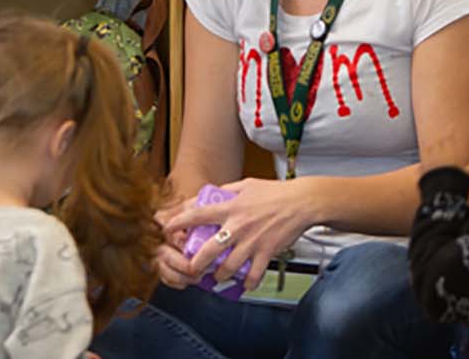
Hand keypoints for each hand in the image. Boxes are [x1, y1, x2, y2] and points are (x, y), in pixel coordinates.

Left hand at [162, 177, 313, 291]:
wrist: (302, 203)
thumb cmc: (275, 192)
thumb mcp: (245, 184)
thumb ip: (224, 191)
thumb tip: (206, 196)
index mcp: (230, 207)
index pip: (197, 215)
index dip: (178, 222)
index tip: (166, 229)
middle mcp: (237, 227)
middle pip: (207, 251)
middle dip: (195, 264)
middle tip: (191, 268)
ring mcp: (251, 242)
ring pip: (228, 268)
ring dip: (219, 277)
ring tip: (216, 278)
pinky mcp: (266, 253)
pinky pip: (253, 275)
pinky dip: (247, 283)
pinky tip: (244, 284)